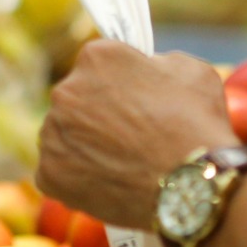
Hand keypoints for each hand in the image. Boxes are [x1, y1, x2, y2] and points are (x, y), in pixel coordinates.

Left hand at [37, 39, 236, 229]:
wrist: (192, 188)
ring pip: (64, 136)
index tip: (136, 102)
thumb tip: (148, 68)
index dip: (121, 84)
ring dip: (84, 146)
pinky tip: (106, 184)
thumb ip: (159, 62)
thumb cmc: (197, 125)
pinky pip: (58, 173)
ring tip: (120, 165)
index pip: (100, 65)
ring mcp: (52, 135)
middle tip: (128, 138)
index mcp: (96, 58)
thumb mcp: (191, 70)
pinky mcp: (49, 175)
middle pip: (77, 100)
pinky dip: (77, 179)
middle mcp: (65, 91)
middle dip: (98, 115)